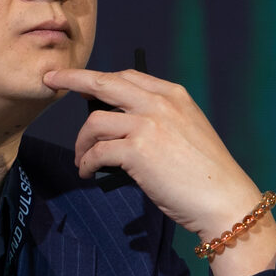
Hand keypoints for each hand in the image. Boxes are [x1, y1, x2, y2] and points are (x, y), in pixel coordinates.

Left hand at [41, 66, 275, 275]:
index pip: (127, 77)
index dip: (99, 78)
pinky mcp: (138, 151)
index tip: (79, 81)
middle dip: (72, 79)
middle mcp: (159, 103)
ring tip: (82, 160)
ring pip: (95, 122)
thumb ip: (160, 119)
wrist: (224, 199)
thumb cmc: (206, 174)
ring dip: (82, 142)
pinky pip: (97, 152)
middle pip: (104, 83)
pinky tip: (87, 172)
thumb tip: (120, 124)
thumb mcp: (188, 131)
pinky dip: (87, 163)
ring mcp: (148, 125)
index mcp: (173, 95)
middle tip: (51, 80)